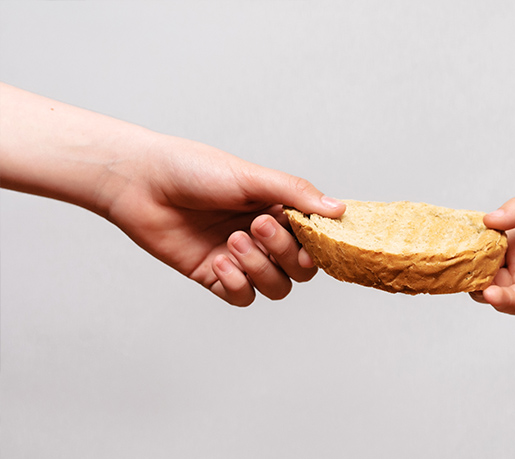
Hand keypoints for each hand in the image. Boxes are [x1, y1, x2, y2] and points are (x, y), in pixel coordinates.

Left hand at [105, 135, 344, 305]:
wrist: (141, 183)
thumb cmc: (194, 170)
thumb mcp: (251, 177)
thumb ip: (296, 194)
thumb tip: (340, 210)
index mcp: (278, 209)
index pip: (315, 239)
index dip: (316, 243)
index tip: (307, 233)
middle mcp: (264, 237)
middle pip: (300, 269)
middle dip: (283, 251)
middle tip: (257, 225)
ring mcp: (241, 258)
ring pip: (276, 286)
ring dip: (259, 267)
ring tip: (232, 240)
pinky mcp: (214, 276)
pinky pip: (242, 296)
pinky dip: (236, 283)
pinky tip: (218, 262)